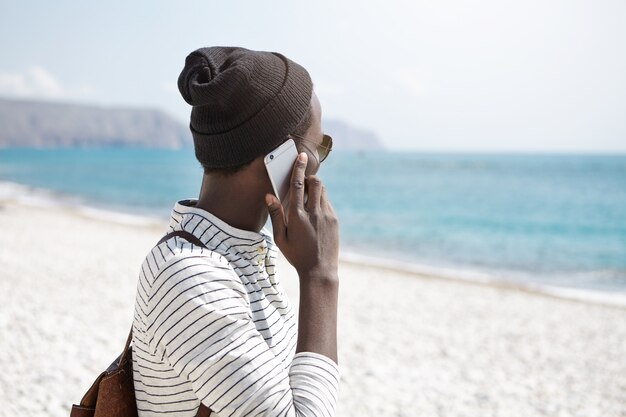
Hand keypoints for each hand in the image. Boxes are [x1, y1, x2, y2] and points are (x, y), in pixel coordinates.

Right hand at [265, 152, 338, 279]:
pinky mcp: (334, 220)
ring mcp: (327, 216)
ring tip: (307, 198)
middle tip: (302, 182)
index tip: (301, 156)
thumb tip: (269, 196)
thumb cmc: (296, 255)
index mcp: (297, 217)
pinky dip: (320, 201)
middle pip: (315, 183)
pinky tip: (314, 213)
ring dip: (315, 189)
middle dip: (309, 178)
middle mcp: (314, 213)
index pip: (298, 185)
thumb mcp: (280, 238)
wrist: (320, 270)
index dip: (299, 168)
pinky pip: (327, 203)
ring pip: (323, 191)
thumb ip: (275, 215)